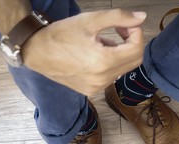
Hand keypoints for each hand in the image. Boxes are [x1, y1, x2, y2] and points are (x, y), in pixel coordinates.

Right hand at [23, 9, 146, 95]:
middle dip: (131, 43)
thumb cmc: (61, 34)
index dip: (136, 33)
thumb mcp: (90, 20)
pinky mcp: (91, 90)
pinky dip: (110, 64)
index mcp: (103, 62)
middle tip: (119, 30)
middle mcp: (102, 79)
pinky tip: (95, 55)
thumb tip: (142, 17)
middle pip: (133, 62)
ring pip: (122, 69)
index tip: (126, 23)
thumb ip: (118, 17)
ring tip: (101, 42)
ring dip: (119, 54)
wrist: (36, 52)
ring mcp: (97, 87)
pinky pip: (110, 77)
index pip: (136, 50)